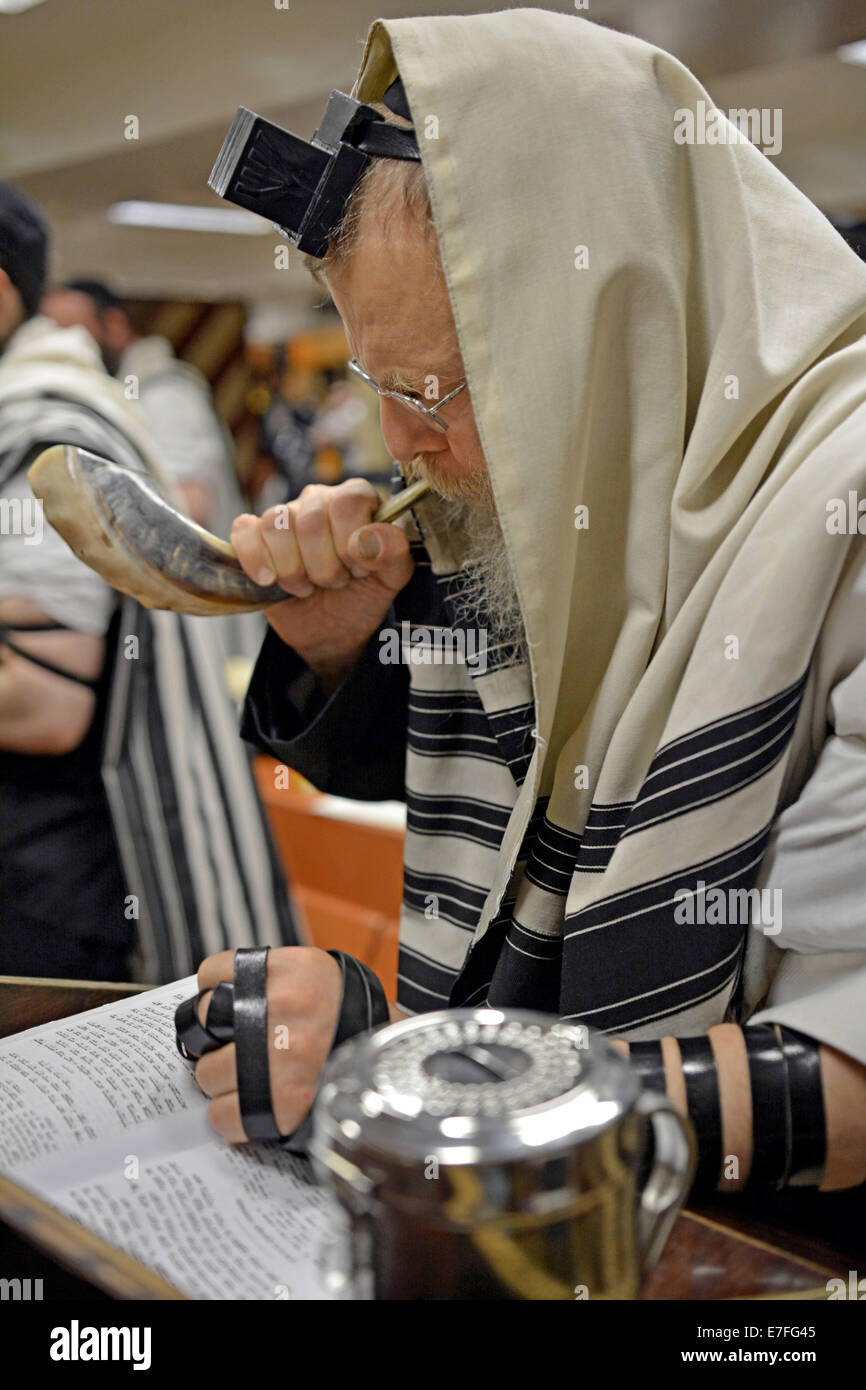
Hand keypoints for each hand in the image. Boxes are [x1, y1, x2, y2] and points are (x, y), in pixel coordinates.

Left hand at [193, 946, 342, 1143]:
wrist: (389, 1056)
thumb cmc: (342, 1013)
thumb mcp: (310, 972)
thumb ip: (262, 978)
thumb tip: (207, 1002)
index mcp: (288, 971)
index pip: (211, 974)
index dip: (216, 993)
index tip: (228, 1006)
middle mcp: (281, 1010)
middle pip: (202, 1026)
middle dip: (216, 1039)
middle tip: (241, 1045)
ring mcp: (279, 1059)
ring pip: (207, 1074)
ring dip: (224, 1078)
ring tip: (254, 1075)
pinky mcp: (282, 1104)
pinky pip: (222, 1115)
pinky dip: (231, 1115)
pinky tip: (253, 1102)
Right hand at [230, 479, 413, 679]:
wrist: (332, 629)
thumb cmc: (362, 595)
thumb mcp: (391, 579)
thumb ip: (393, 553)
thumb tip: (368, 538)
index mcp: (356, 499)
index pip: (348, 501)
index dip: (350, 542)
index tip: (356, 568)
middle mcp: (319, 500)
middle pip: (310, 519)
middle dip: (324, 566)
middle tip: (334, 583)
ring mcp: (285, 515)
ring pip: (276, 525)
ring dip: (292, 569)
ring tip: (307, 586)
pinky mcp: (254, 535)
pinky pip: (244, 531)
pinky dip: (254, 559)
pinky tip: (268, 580)